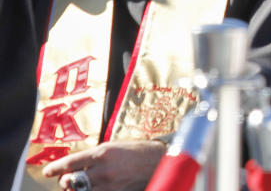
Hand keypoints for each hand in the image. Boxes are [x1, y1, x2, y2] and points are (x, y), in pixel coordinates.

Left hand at [43, 140, 165, 190]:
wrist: (160, 161)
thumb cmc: (138, 151)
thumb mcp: (115, 147)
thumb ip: (95, 156)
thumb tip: (78, 164)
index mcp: (102, 153)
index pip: (70, 163)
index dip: (55, 168)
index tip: (48, 171)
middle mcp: (102, 169)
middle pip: (71, 180)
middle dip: (65, 181)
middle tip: (66, 179)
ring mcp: (108, 184)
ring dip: (76, 189)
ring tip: (78, 186)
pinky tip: (92, 189)